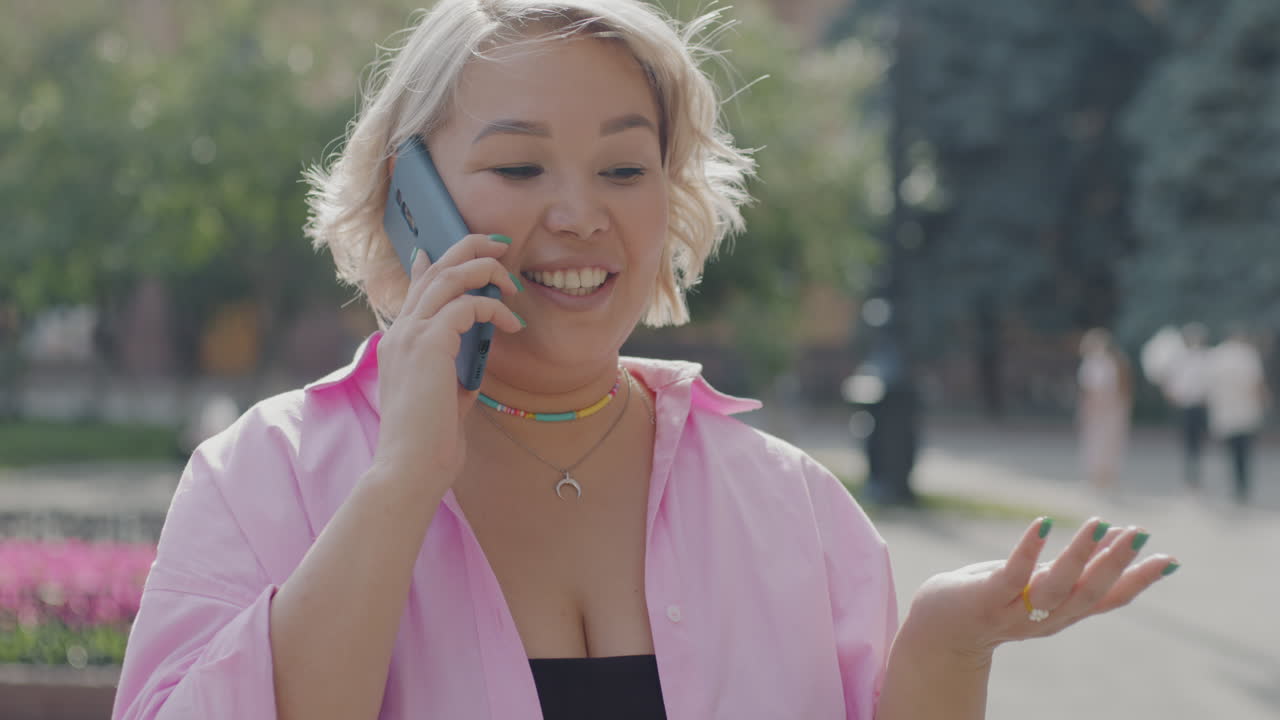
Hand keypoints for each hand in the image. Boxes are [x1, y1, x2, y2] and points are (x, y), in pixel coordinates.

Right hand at [370, 234, 523, 489]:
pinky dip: (494, 308)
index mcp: (400, 343)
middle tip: (500, 244)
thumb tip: (476, 364)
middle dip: (469, 248)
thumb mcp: (446, 399)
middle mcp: (400, 332)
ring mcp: (410, 335)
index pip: (416, 287)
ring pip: (449, 276)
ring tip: (511, 282)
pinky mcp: (428, 345)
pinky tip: (512, 324)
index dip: (436, 262)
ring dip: (484, 269)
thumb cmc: (428, 444)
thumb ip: (456, 375)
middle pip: (434, 269)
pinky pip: (467, 305)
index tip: (461, 251)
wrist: (410, 468)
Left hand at [901, 517, 1177, 661]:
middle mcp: (1045, 617)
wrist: (940, 629)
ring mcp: (1015, 610)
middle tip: (1138, 533)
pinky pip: (1010, 575)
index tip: (1169, 559)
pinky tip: (1041, 525)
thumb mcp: (1040, 584)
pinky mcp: (985, 598)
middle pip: (1088, 593)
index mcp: (1063, 613)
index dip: (1139, 581)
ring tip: (1098, 523)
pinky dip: (1028, 550)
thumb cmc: (993, 598)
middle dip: (1115, 563)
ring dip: (1079, 555)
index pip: (1108, 599)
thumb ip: (1073, 569)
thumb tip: (1113, 534)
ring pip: (1055, 586)